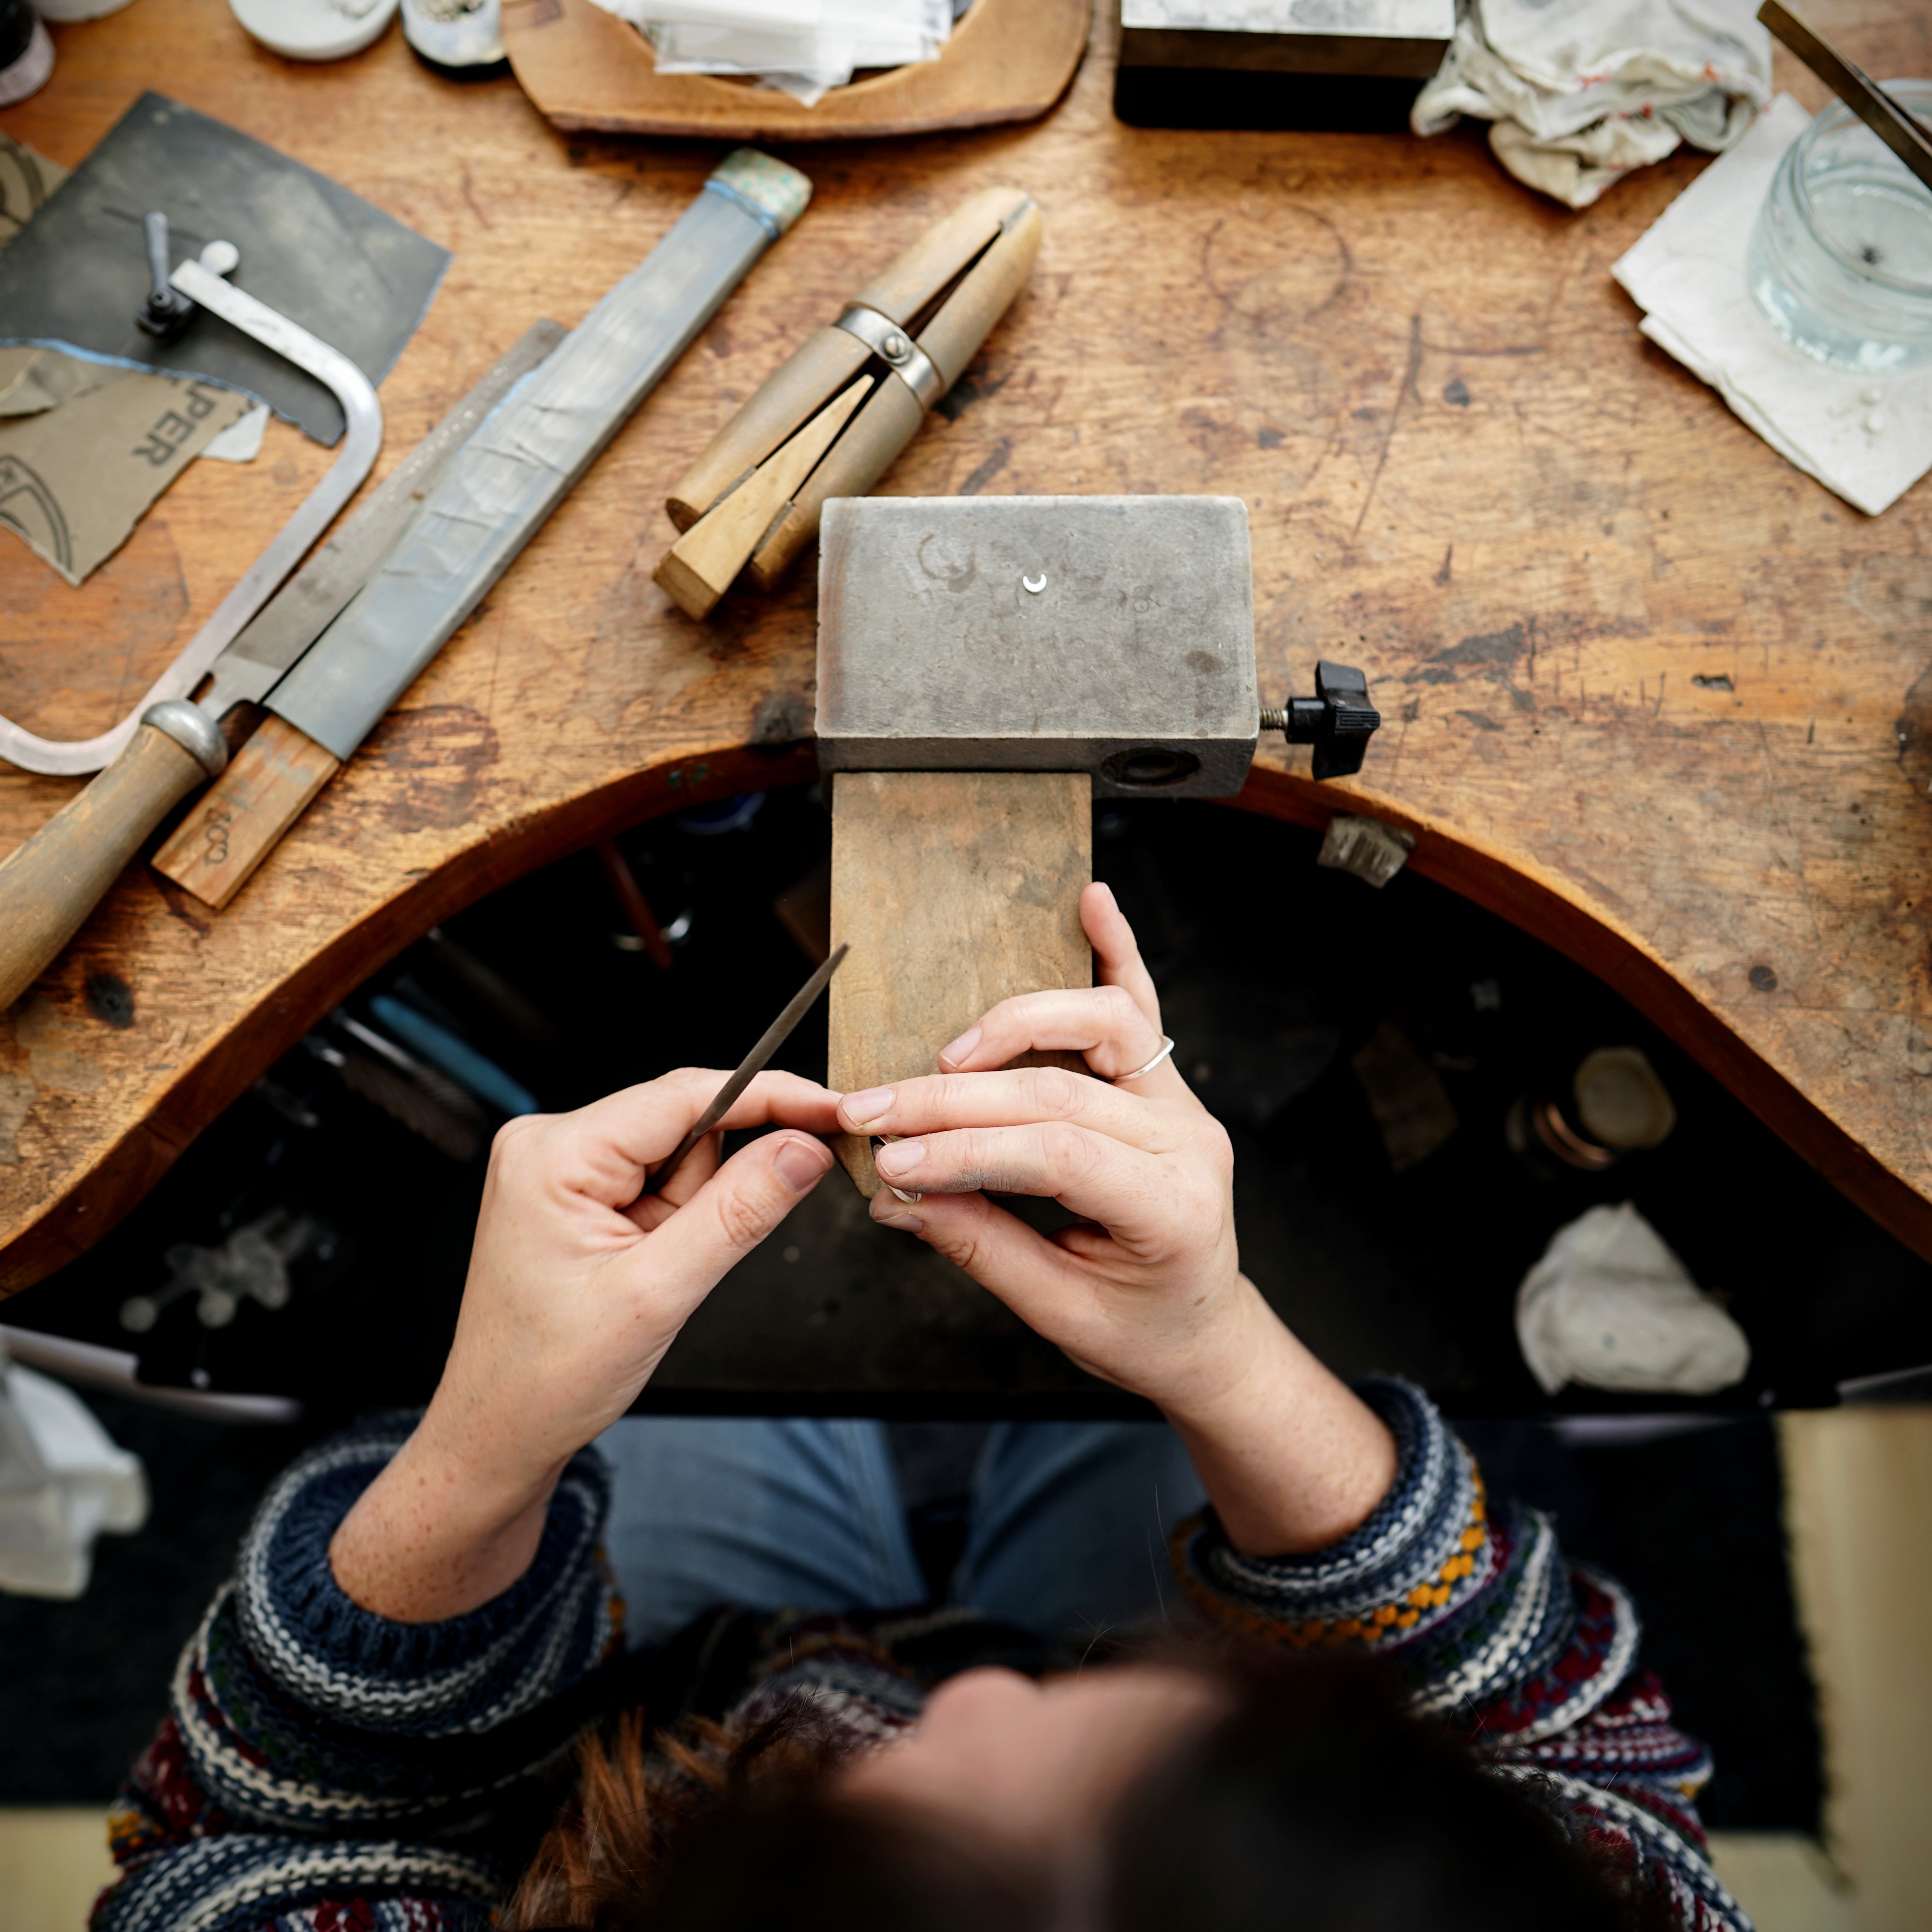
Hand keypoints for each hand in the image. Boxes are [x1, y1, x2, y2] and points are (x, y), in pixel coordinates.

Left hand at [331, 1069, 838, 1619]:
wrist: (497, 1435)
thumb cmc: (549, 1378)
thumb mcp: (658, 1294)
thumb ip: (738, 1212)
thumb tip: (804, 1148)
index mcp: (554, 1153)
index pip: (686, 1094)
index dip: (771, 1097)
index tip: (834, 1109)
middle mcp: (548, 1143)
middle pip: (683, 1123)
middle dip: (715, 1186)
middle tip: (690, 1257)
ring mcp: (558, 1167)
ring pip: (676, 1155)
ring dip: (690, 1213)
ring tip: (653, 1276)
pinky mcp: (572, 1193)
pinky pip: (655, 1181)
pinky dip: (673, 1223)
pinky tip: (645, 1269)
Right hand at [838, 883, 1393, 1554]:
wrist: (1204, 1330)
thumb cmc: (1139, 1330)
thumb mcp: (1059, 1313)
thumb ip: (980, 1245)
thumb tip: (894, 1196)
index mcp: (1171, 1206)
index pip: (1055, 1155)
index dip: (963, 1149)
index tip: (888, 1160)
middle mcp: (1187, 1140)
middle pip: (1058, 1089)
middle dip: (952, 1099)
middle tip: (874, 1112)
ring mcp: (1181, 1102)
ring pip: (1101, 1023)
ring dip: (1014, 1025)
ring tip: (945, 1056)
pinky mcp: (1165, 1083)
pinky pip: (1141, 1004)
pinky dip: (1116, 948)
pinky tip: (1092, 902)